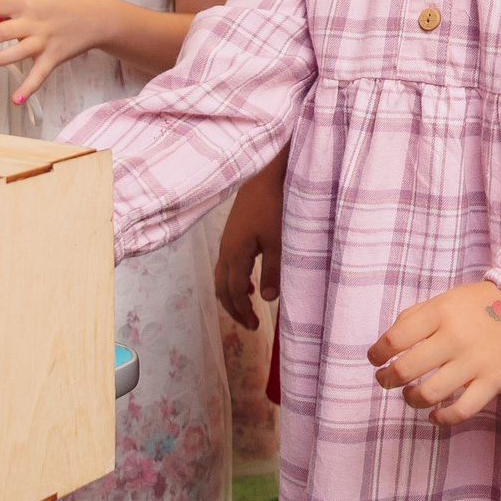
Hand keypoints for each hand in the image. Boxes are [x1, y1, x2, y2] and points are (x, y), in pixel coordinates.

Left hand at [0, 0, 116, 107]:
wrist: (96, 17)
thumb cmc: (62, 4)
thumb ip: (11, 7)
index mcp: (25, 2)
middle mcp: (33, 21)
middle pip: (0, 31)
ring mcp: (43, 40)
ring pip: (16, 51)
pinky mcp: (53, 57)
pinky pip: (38, 75)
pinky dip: (28, 89)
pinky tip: (16, 100)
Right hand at [214, 166, 283, 330]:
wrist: (265, 173)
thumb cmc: (274, 205)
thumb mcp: (279, 241)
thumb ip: (273, 270)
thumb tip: (268, 298)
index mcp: (235, 254)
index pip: (233, 292)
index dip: (242, 311)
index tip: (254, 326)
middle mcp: (226, 249)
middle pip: (221, 288)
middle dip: (234, 309)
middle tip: (249, 324)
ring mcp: (227, 240)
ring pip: (222, 276)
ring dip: (232, 294)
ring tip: (247, 306)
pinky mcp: (233, 232)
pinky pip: (227, 263)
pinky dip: (234, 278)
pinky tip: (248, 281)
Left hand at [367, 281, 500, 425]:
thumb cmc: (480, 307)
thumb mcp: (447, 299)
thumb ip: (417, 315)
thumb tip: (389, 342)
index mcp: (441, 312)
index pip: (396, 338)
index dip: (378, 353)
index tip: (375, 359)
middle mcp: (456, 337)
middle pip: (406, 369)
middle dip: (387, 379)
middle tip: (385, 380)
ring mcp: (475, 362)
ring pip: (429, 394)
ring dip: (410, 399)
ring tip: (410, 395)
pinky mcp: (492, 382)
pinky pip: (460, 411)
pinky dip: (441, 418)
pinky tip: (433, 415)